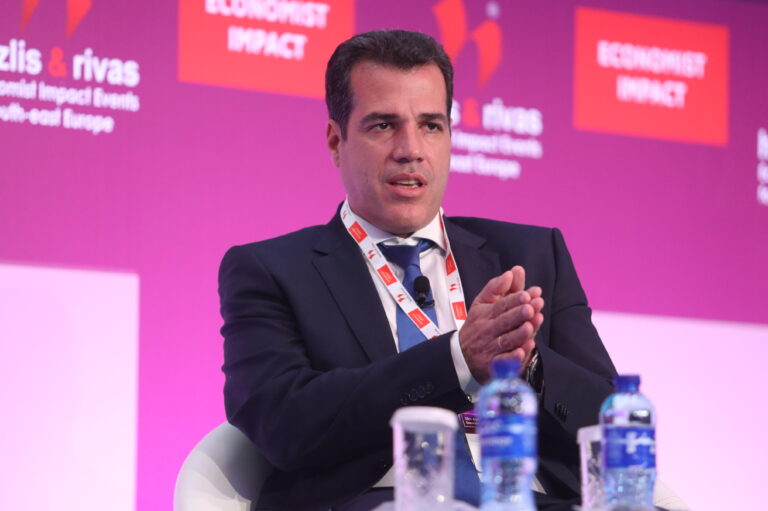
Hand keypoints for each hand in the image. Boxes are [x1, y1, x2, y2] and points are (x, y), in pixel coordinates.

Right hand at [458, 266, 543, 382]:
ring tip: (530, 326)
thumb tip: (512, 273)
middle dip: (518, 315)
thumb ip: (497, 287)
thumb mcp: (482, 304)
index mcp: (485, 314)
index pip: (501, 305)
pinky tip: (523, 351)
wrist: (461, 355)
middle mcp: (488, 330)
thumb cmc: (478, 326)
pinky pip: (503, 361)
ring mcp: (490, 348)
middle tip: (531, 308)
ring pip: (506, 341)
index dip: (514, 300)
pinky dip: (513, 357)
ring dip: (519, 334)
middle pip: (504, 322)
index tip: (527, 294)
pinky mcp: (493, 364)